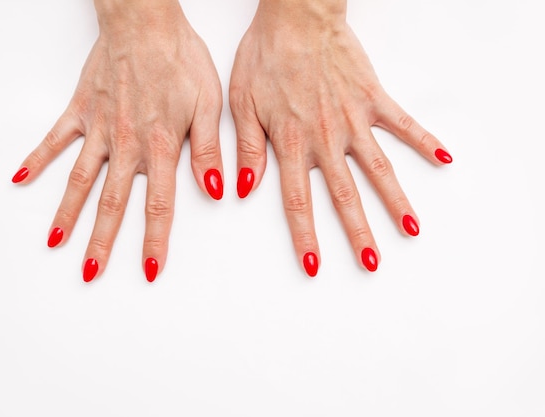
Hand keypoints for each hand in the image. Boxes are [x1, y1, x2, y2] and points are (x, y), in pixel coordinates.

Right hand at [12, 1, 222, 282]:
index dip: (155, 241)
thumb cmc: (179, 59)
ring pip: (80, 180)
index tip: (150, 270)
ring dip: (68, 214)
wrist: (145, 22)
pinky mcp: (81, 110)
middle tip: (91, 273)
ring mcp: (99, 129)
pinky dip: (37, 159)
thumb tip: (217, 190)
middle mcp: (126, 144)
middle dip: (102, 243)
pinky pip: (55, 139)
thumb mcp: (209, 104)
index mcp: (160, 146)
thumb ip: (208, 151)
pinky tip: (21, 179)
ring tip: (56, 243)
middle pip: (112, 204)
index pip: (159, 205)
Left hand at [230, 1, 451, 275]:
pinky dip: (424, 140)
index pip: (297, 202)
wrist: (295, 17)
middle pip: (344, 196)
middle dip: (358, 234)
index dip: (306, 237)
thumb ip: (249, 149)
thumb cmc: (265, 56)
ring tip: (410, 228)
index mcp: (291, 143)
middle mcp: (326, 138)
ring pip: (378, 169)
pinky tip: (444, 158)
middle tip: (372, 262)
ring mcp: (354, 119)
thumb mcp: (242, 104)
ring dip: (395, 201)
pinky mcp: (374, 98)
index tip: (314, 266)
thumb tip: (244, 188)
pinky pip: (403, 123)